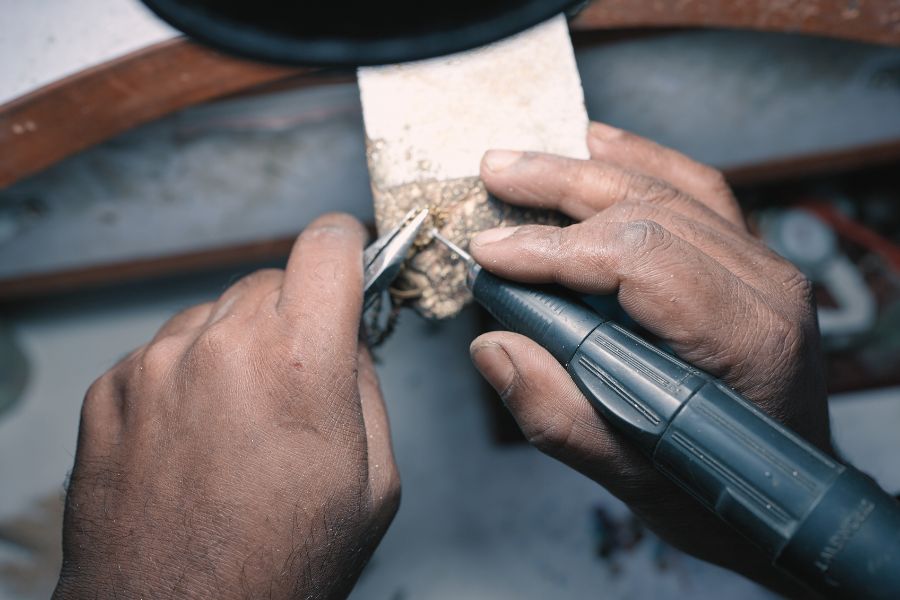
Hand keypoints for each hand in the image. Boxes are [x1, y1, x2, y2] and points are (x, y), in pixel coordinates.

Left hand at [54, 214, 399, 599]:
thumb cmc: (279, 564)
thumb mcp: (374, 484)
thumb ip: (367, 388)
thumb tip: (349, 338)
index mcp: (300, 361)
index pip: (327, 246)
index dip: (346, 246)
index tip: (347, 257)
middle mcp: (222, 346)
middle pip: (270, 279)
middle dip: (293, 314)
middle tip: (295, 376)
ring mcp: (156, 365)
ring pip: (214, 313)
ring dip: (235, 346)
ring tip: (238, 421)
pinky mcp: (109, 390)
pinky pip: (163, 353)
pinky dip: (185, 378)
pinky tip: (193, 438)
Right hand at [469, 123, 829, 593]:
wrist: (786, 490)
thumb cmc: (721, 488)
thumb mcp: (632, 478)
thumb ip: (560, 417)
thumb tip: (493, 349)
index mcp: (745, 340)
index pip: (641, 261)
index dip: (556, 249)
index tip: (491, 252)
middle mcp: (765, 289)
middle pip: (653, 212)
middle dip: (562, 191)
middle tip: (495, 176)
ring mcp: (763, 267)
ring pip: (671, 190)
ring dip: (589, 170)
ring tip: (524, 161)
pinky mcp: (749, 260)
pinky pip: (697, 191)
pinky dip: (642, 162)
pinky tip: (598, 146)